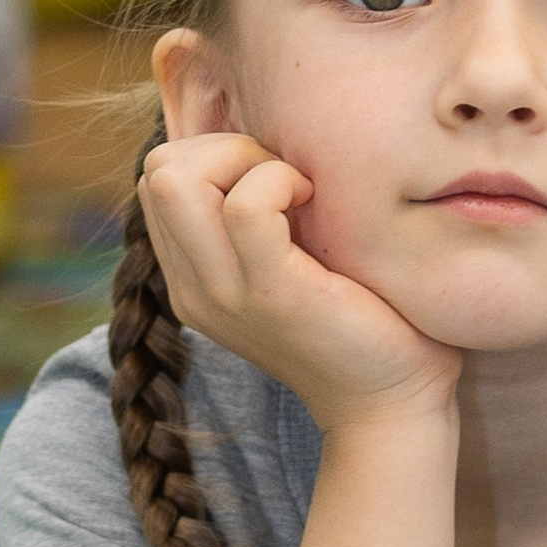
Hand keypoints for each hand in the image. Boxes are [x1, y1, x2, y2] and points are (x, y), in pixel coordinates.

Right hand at [141, 129, 458, 436]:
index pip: (158, 178)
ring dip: (247, 161)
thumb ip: (259, 218)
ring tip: (298, 192)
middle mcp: (193, 288)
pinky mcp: (269, 295)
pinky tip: (315, 203)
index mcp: (193, 279)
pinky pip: (245, 206)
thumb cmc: (361, 319)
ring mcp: (222, 294)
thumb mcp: (289, 263)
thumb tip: (269, 142)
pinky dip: (280, 181)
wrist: (390, 403)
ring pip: (176, 179)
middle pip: (156, 170)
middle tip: (286, 180)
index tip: (277, 182)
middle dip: (223, 148)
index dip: (217, 155)